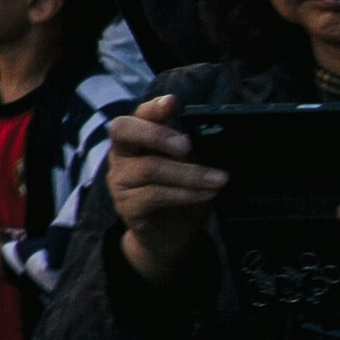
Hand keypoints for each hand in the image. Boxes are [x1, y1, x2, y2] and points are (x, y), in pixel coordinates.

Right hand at [101, 96, 216, 285]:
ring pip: (150, 168)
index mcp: (137, 140)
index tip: (174, 102)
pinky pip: (155, 195)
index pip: (138, 115)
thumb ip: (191, 151)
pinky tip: (208, 195)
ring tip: (220, 179)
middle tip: (188, 145)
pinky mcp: (127, 206)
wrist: (169, 237)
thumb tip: (210, 135)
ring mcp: (120, 181)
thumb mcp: (190, 168)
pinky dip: (187, 194)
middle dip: (157, 134)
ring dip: (189, 173)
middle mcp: (122, 155)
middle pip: (123, 131)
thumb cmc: (182, 194)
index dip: (153, 108)